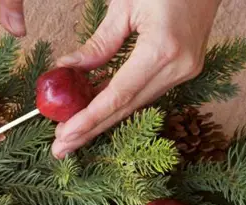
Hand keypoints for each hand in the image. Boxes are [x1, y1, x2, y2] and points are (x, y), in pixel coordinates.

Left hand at [52, 0, 220, 157]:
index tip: (64, 135)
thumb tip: (67, 69)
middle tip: (60, 149)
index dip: (89, 119)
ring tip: (71, 135)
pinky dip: (118, 104)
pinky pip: (145, 93)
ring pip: (134, 104)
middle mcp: (177, 68)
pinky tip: (94, 114)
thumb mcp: (125, 5)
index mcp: (162, 50)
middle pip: (125, 109)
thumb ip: (98, 44)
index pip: (118, 96)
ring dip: (101, 121)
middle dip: (90, 130)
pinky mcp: (184, 69)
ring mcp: (185, 71)